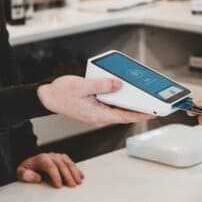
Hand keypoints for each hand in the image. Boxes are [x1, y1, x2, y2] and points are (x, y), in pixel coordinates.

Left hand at [17, 152, 84, 187]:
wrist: (30, 163)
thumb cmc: (27, 169)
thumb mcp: (20, 172)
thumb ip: (26, 175)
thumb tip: (36, 177)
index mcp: (41, 159)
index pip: (50, 166)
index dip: (56, 176)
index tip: (59, 186)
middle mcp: (50, 156)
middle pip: (61, 164)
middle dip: (68, 176)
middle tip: (72, 186)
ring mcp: (57, 156)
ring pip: (68, 163)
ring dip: (74, 172)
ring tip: (78, 182)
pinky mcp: (62, 158)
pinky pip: (70, 162)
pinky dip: (76, 169)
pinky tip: (81, 176)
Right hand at [37, 75, 151, 125]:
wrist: (47, 96)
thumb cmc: (61, 93)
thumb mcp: (82, 86)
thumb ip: (101, 85)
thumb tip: (118, 84)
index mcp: (98, 114)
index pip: (124, 116)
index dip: (140, 114)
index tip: (153, 113)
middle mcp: (100, 115)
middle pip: (124, 113)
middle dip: (138, 108)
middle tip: (153, 102)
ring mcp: (97, 111)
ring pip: (118, 108)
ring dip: (129, 102)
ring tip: (143, 95)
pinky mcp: (95, 106)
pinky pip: (111, 103)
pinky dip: (119, 97)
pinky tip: (124, 90)